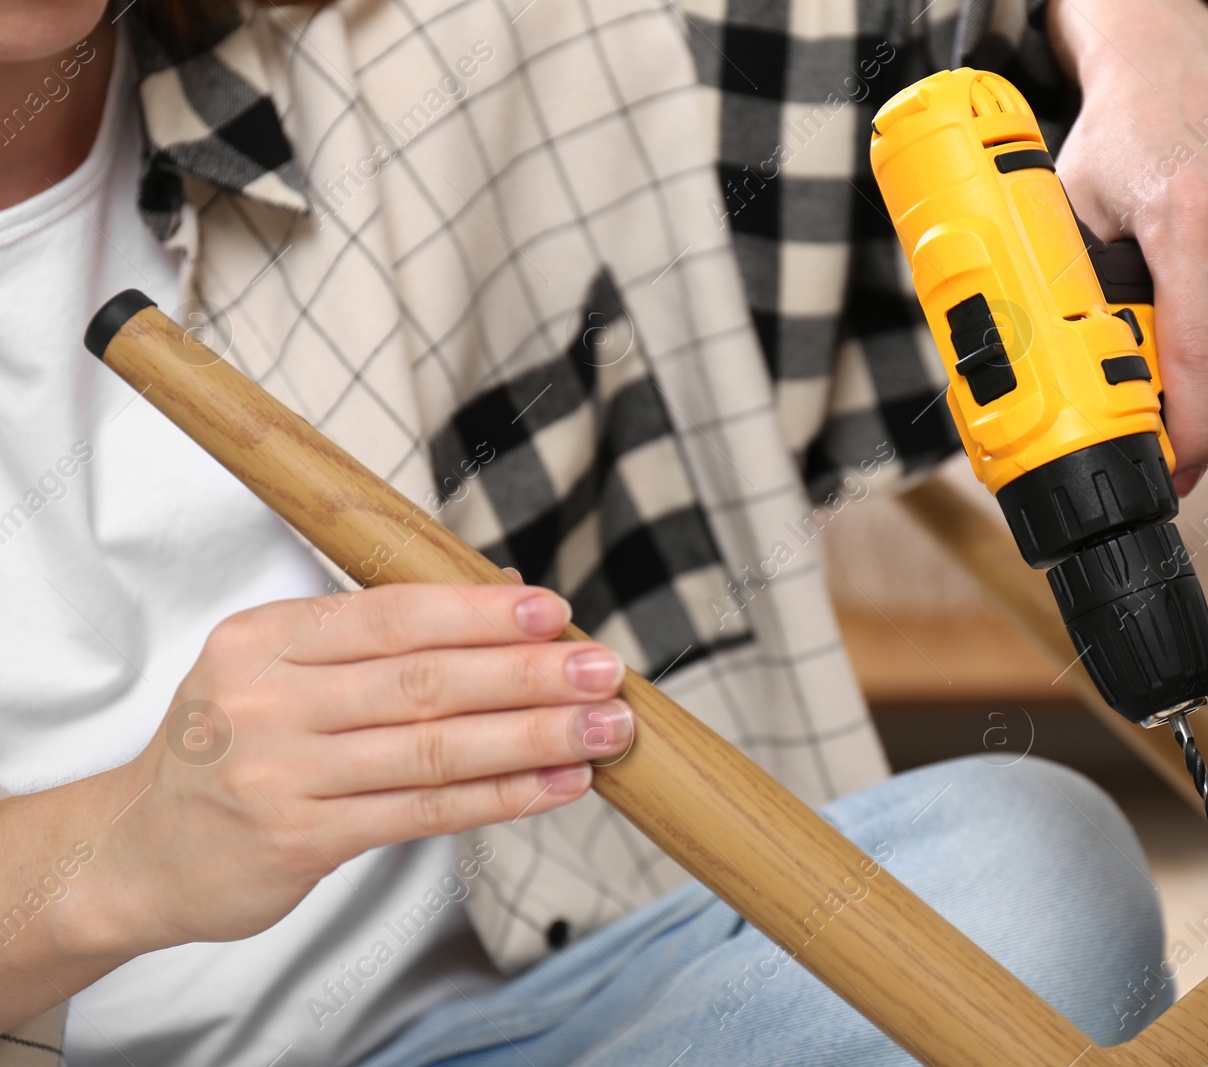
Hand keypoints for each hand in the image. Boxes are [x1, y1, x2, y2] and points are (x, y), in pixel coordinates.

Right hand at [85, 583, 630, 953]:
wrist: (139, 849)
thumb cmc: (237, 741)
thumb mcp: (280, 666)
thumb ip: (383, 633)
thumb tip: (509, 592)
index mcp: (266, 638)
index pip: (390, 615)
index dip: (478, 613)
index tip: (553, 612)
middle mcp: (267, 701)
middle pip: (423, 682)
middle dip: (527, 675)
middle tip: (604, 671)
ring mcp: (280, 776)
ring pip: (433, 751)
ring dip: (533, 739)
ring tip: (604, 730)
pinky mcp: (300, 842)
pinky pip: (423, 815)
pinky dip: (502, 797)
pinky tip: (559, 785)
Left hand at [1047, 0, 1207, 493]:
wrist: (1175, 67)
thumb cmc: (1118, 139)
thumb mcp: (1070, 210)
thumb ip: (1074, 286)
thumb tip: (1066, 369)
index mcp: (1183, 223)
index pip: (1197, 356)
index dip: (1189, 431)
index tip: (1175, 472)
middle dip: (1200, 408)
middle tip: (1159, 416)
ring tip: (1181, 361)